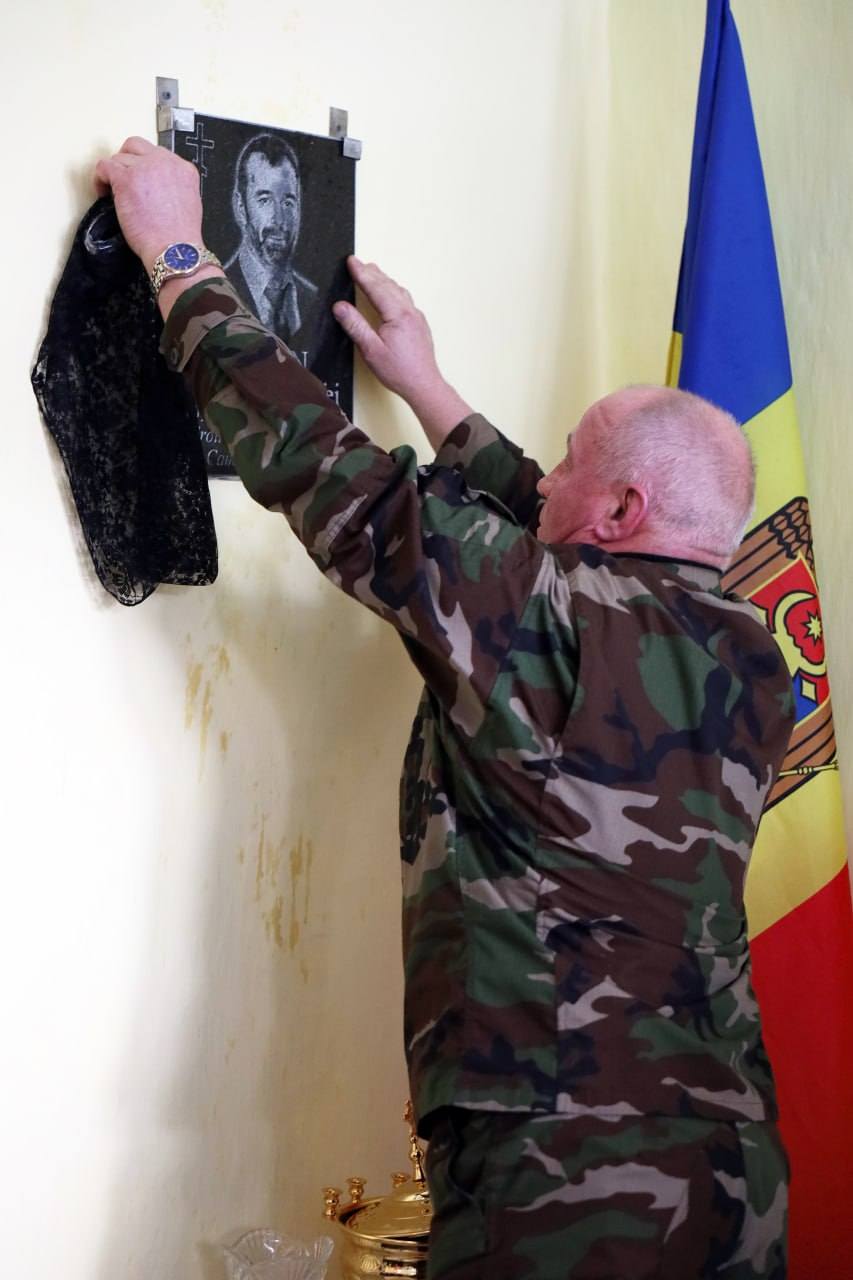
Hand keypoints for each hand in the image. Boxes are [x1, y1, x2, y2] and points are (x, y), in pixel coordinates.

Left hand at [94, 137, 204, 272]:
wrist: (175, 250)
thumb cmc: (180, 238)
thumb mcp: (189, 203)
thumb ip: (174, 186)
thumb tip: (157, 187)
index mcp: (184, 169)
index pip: (158, 154)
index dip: (145, 165)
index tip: (140, 178)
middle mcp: (165, 162)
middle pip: (136, 146)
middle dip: (126, 159)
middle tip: (122, 177)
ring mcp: (144, 168)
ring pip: (119, 158)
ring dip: (114, 173)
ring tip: (113, 192)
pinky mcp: (126, 179)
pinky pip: (104, 166)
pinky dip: (100, 178)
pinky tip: (103, 192)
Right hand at [334, 258, 471, 449]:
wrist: (424, 385)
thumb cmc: (399, 371)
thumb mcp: (371, 350)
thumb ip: (355, 326)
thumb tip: (340, 307)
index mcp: (397, 315)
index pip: (375, 287)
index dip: (361, 273)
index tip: (351, 261)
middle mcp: (410, 312)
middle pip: (388, 285)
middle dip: (372, 272)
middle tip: (358, 263)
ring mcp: (417, 317)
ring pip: (399, 291)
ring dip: (384, 280)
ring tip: (373, 273)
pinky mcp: (420, 325)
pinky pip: (405, 300)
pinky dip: (394, 291)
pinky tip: (391, 294)